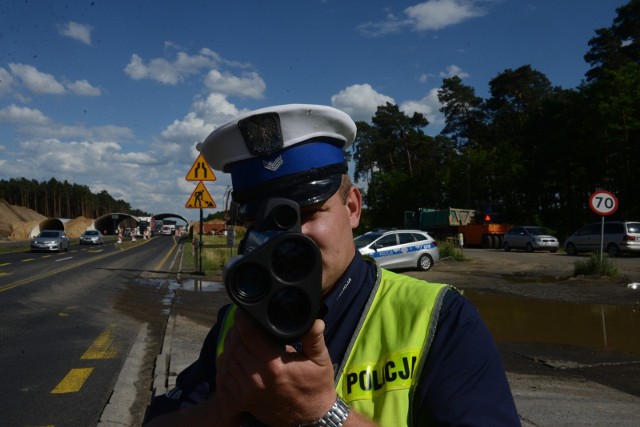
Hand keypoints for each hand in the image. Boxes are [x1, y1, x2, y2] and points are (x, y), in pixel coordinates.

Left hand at [216, 309, 336, 425]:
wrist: (310, 419)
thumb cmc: (315, 387)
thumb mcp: (320, 361)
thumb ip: (313, 338)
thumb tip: (314, 320)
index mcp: (274, 365)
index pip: (249, 334)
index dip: (243, 319)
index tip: (244, 311)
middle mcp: (257, 378)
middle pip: (235, 345)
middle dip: (237, 330)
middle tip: (243, 322)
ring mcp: (247, 391)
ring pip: (227, 359)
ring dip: (231, 345)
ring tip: (239, 336)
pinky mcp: (242, 401)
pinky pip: (225, 377)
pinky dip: (226, 363)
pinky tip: (235, 356)